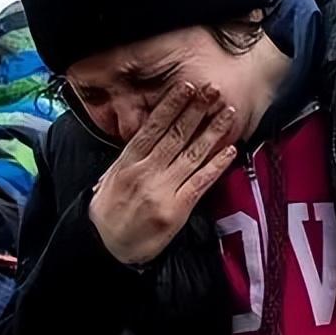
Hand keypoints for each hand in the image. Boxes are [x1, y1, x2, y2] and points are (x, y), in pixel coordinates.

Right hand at [89, 82, 236, 264]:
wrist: (105, 247)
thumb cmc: (107, 212)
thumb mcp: (110, 178)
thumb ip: (130, 157)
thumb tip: (149, 134)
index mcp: (127, 162)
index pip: (152, 128)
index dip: (171, 105)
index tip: (185, 87)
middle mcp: (145, 172)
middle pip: (175, 136)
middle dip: (196, 110)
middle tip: (213, 89)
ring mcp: (162, 191)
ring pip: (192, 155)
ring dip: (212, 132)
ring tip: (228, 113)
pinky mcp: (176, 210)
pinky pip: (201, 182)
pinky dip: (216, 165)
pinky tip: (230, 150)